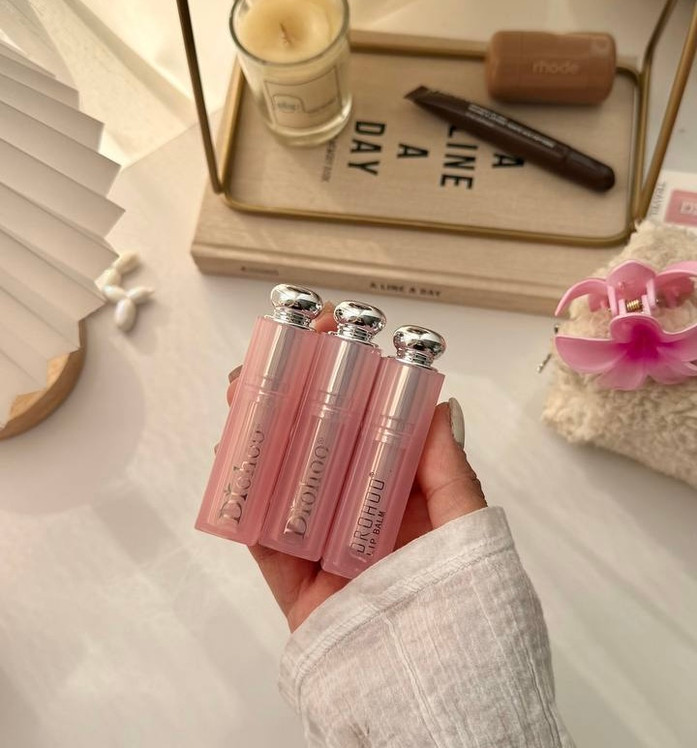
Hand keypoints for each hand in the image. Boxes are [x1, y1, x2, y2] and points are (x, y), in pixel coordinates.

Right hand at [223, 304, 485, 631]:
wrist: (433, 697)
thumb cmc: (464, 611)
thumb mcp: (467, 531)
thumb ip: (449, 473)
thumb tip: (441, 405)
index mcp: (405, 495)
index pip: (374, 423)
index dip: (355, 378)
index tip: (340, 336)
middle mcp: (359, 511)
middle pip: (322, 442)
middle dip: (300, 392)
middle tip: (282, 350)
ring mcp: (321, 542)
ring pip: (283, 476)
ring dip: (262, 430)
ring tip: (248, 388)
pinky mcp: (292, 581)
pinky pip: (258, 534)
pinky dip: (239, 497)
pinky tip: (229, 455)